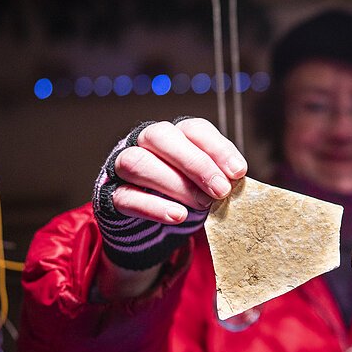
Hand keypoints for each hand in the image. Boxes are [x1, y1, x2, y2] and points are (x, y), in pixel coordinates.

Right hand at [111, 118, 246, 223]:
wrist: (150, 222)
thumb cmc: (185, 193)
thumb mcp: (206, 182)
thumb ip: (219, 175)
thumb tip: (236, 177)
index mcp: (175, 134)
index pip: (194, 128)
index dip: (217, 149)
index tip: (238, 172)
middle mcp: (145, 142)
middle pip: (161, 136)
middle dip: (196, 164)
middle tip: (221, 190)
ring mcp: (123, 167)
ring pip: (138, 163)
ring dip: (175, 185)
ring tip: (202, 204)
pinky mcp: (112, 195)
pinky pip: (127, 196)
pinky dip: (154, 207)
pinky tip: (179, 216)